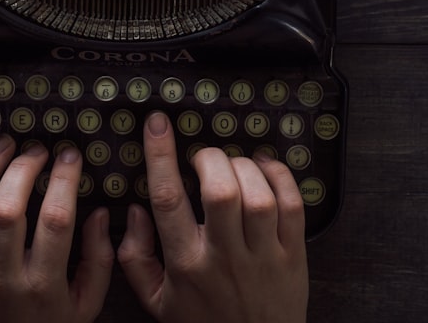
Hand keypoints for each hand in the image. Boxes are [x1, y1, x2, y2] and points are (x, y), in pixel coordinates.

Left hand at [0, 136, 114, 322]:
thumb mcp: (85, 306)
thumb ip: (99, 261)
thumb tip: (101, 214)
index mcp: (43, 286)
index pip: (56, 220)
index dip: (64, 180)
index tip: (70, 156)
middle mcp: (4, 278)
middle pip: (8, 210)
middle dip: (23, 169)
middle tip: (37, 148)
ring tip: (5, 144)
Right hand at [118, 112, 308, 322]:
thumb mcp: (155, 302)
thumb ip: (134, 258)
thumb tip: (134, 212)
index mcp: (186, 265)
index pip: (169, 200)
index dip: (161, 156)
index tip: (157, 125)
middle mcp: (224, 257)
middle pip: (220, 191)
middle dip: (210, 158)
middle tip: (202, 157)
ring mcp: (263, 257)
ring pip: (258, 196)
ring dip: (243, 167)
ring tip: (232, 164)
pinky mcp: (293, 256)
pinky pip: (293, 206)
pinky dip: (280, 177)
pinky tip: (264, 168)